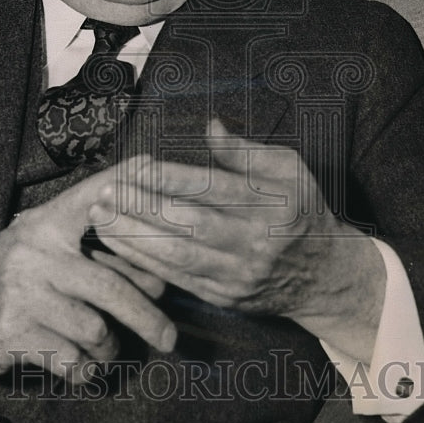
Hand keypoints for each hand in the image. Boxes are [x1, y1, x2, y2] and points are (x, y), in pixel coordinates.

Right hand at [0, 158, 176, 386]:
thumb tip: (159, 276)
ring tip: (105, 348)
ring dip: (108, 348)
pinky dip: (84, 370)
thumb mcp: (43, 248)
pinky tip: (81, 366)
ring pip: (94, 329)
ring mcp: (21, 293)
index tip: (153, 165)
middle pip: (109, 285)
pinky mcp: (10, 333)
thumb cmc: (12, 278)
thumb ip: (93, 253)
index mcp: (44, 224)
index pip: (88, 197)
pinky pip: (70, 360)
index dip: (123, 181)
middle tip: (170, 338)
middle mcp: (33, 252)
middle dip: (146, 317)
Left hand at [88, 119, 385, 363]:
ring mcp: (239, 274)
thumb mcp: (288, 168)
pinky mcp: (225, 297)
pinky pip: (177, 279)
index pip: (212, 188)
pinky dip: (144, 262)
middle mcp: (255, 242)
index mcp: (272, 204)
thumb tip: (210, 125)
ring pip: (178, 256)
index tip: (134, 166)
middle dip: (141, 209)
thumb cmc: (301, 209)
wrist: (323, 275)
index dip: (170, 178)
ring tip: (100, 218)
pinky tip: (118, 245)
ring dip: (133, 237)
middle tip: (103, 193)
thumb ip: (245, 150)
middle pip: (189, 224)